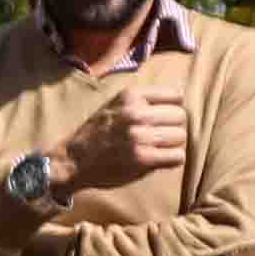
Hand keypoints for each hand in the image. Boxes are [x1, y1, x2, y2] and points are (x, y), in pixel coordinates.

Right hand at [54, 76, 190, 187]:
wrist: (74, 159)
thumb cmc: (97, 133)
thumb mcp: (115, 105)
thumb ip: (141, 101)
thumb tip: (178, 104)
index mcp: (131, 96)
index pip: (176, 96)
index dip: (173, 108)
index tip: (164, 119)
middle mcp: (136, 113)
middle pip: (180, 116)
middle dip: (174, 127)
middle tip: (161, 137)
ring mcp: (140, 136)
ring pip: (181, 136)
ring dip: (173, 144)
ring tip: (159, 148)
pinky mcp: (143, 158)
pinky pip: (177, 156)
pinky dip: (172, 159)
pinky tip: (160, 160)